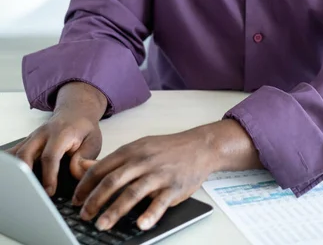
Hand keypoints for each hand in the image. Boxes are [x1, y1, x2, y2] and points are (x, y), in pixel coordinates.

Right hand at [8, 82, 106, 195]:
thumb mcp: (93, 141)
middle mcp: (44, 133)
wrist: (76, 111)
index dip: (49, 175)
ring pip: (17, 152)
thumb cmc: (84, 128)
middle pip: (26, 152)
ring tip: (20, 187)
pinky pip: (15, 152)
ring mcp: (33, 137)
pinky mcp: (28, 141)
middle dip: (25, 174)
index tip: (49, 191)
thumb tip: (75, 172)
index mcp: (61, 133)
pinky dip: (13, 164)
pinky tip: (11, 176)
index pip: (50, 155)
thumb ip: (85, 157)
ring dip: (16, 170)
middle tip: (31, 193)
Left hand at [73, 119, 261, 231]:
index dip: (86, 186)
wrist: (199, 146)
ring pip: (133, 192)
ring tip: (102, 225)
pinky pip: (160, 202)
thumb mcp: (138, 147)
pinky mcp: (174, 186)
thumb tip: (84, 167)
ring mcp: (159, 174)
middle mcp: (143, 161)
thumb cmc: (167, 149)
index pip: (102, 168)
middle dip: (95, 200)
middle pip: (113, 181)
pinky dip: (150, 214)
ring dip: (115, 210)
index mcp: (131, 151)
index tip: (76, 201)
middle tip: (84, 216)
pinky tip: (141, 224)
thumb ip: (112, 160)